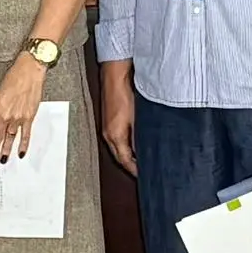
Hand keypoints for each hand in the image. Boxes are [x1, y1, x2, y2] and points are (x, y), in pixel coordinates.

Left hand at [0, 58, 49, 164]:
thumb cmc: (13, 78)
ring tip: (2, 160)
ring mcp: (17, 118)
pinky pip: (25, 135)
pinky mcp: (28, 117)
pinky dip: (23, 145)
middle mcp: (4, 115)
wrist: (28, 72)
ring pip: (9, 139)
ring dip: (5, 151)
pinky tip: (20, 153)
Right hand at [98, 61, 136, 175]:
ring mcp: (107, 128)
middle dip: (130, 165)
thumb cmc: (124, 94)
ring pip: (117, 149)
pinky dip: (125, 145)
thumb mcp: (136, 119)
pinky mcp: (109, 122)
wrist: (115, 78)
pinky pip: (117, 140)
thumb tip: (144, 151)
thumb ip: (139, 137)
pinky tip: (133, 143)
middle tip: (143, 170)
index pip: (124, 161)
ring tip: (140, 160)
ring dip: (128, 155)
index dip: (135, 169)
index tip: (144, 174)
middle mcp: (108, 135)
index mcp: (114, 136)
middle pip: (119, 157)